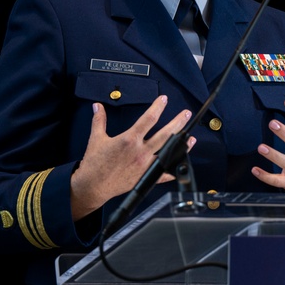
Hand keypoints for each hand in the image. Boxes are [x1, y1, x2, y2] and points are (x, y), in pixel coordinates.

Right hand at [70, 95, 193, 219]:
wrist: (93, 185)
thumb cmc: (95, 164)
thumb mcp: (96, 138)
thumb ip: (99, 120)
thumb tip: (97, 107)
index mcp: (129, 139)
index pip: (148, 118)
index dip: (158, 107)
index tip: (163, 100)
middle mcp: (140, 151)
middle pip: (165, 134)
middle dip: (178, 122)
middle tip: (185, 114)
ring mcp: (145, 165)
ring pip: (169, 152)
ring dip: (182, 145)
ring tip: (190, 137)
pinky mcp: (145, 177)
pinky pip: (164, 174)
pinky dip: (173, 169)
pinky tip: (179, 163)